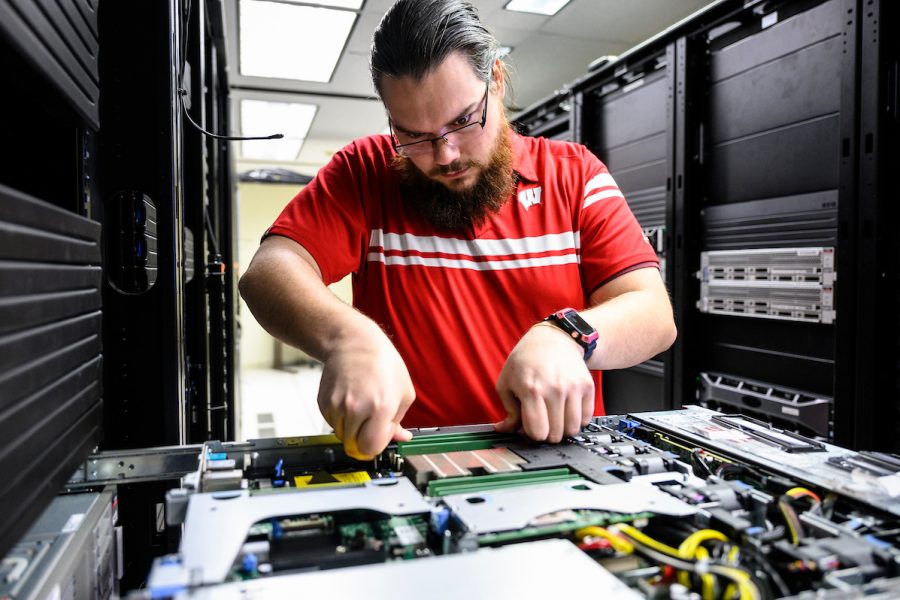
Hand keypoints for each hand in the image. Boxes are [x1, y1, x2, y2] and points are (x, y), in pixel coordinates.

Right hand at [317, 325, 414, 459]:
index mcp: (380, 408)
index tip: (376, 440)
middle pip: (353, 445)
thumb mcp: (404, 392)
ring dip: (351, 428)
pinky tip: (349, 400)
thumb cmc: (382, 363)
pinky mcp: (323, 402)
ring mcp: (337, 405)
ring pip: (341, 435)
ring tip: (360, 405)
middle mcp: (356, 408)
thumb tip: (400, 438)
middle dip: (363, 438)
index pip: (370, 448)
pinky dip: (340, 418)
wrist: (353, 342)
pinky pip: (331, 423)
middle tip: (370, 422)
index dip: (374, 447)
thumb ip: (400, 421)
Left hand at [494, 323, 594, 442]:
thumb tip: (505, 430)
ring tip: (554, 417)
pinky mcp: (587, 386)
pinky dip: (577, 420)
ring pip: (573, 429)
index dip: (531, 435)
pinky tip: (566, 410)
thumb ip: (507, 411)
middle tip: (542, 421)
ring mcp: (573, 388)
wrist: (553, 339)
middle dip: (547, 433)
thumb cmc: (526, 360)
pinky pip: (586, 419)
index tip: (529, 427)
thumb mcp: (506, 382)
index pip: (538, 432)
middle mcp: (555, 389)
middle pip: (556, 435)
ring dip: (563, 429)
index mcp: (531, 389)